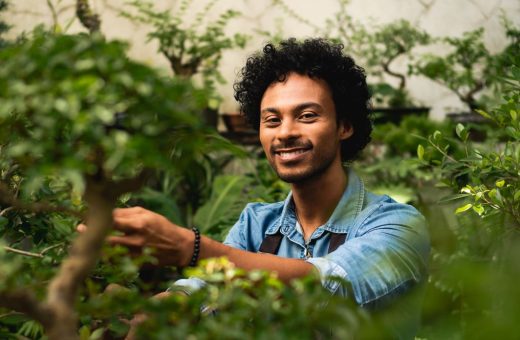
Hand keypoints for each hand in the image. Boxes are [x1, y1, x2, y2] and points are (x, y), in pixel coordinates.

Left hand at [78, 207, 193, 266]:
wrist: (178, 246)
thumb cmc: (161, 226)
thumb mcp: (146, 213)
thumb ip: (126, 213)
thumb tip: (106, 213)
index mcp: (138, 224)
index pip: (112, 221)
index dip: (97, 219)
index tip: (85, 217)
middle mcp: (135, 240)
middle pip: (106, 239)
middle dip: (92, 234)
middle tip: (80, 230)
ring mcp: (135, 254)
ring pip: (109, 252)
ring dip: (98, 246)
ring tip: (91, 239)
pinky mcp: (136, 264)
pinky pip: (116, 261)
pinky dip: (108, 255)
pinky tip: (103, 250)